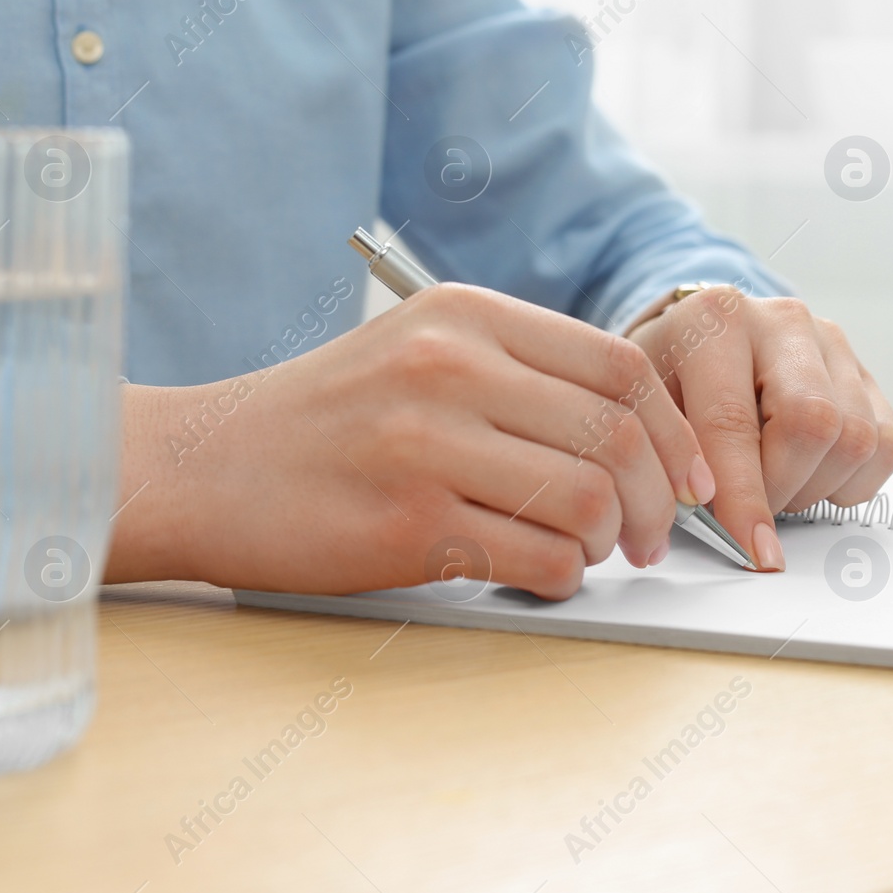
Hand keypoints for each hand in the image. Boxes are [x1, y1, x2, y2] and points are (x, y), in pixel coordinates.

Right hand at [106, 284, 714, 599]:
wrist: (203, 465)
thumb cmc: (323, 418)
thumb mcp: (420, 350)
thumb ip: (521, 373)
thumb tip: (639, 434)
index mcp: (467, 315)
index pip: (621, 366)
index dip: (675, 431)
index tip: (689, 476)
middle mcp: (451, 367)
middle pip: (617, 435)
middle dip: (659, 500)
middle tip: (652, 535)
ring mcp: (428, 444)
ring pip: (588, 500)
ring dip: (608, 542)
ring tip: (586, 551)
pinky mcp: (407, 524)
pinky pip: (537, 558)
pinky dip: (562, 577)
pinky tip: (539, 572)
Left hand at [628, 288, 892, 570]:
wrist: (697, 338)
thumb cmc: (668, 377)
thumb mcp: (646, 408)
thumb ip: (672, 459)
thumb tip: (718, 529)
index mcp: (717, 321)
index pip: (735, 421)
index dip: (744, 496)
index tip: (751, 549)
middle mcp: (784, 322)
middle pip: (813, 424)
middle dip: (782, 489)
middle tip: (750, 507)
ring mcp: (833, 344)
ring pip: (856, 440)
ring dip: (813, 487)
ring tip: (773, 483)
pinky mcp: (866, 373)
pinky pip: (886, 446)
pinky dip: (850, 481)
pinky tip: (808, 473)